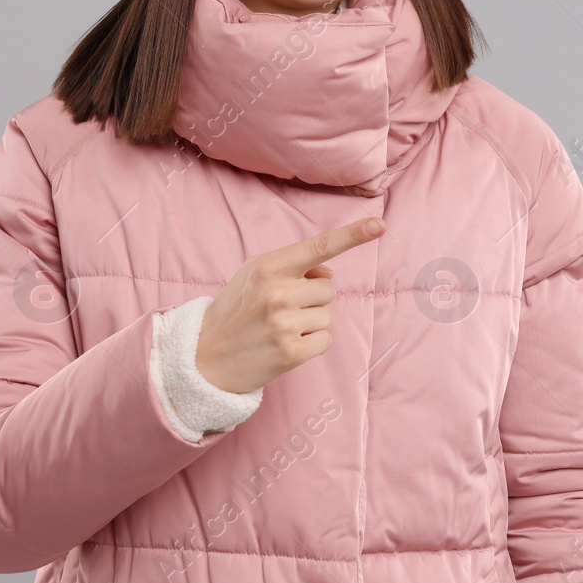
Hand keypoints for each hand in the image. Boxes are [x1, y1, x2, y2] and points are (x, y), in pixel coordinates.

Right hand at [194, 216, 385, 393]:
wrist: (203, 357)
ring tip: (278, 329)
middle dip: (311, 299)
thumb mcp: (254, 276)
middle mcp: (277, 292)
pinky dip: (311, 344)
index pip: (319, 246)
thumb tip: (329, 274)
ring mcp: (284, 323)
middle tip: (279, 311)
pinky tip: (284, 346)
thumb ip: (292, 267)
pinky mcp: (292, 352)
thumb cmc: (236, 311)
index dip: (352, 235)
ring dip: (309, 322)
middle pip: (329, 289)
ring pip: (327, 314)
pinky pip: (325, 340)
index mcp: (268, 267)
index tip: (379, 225)